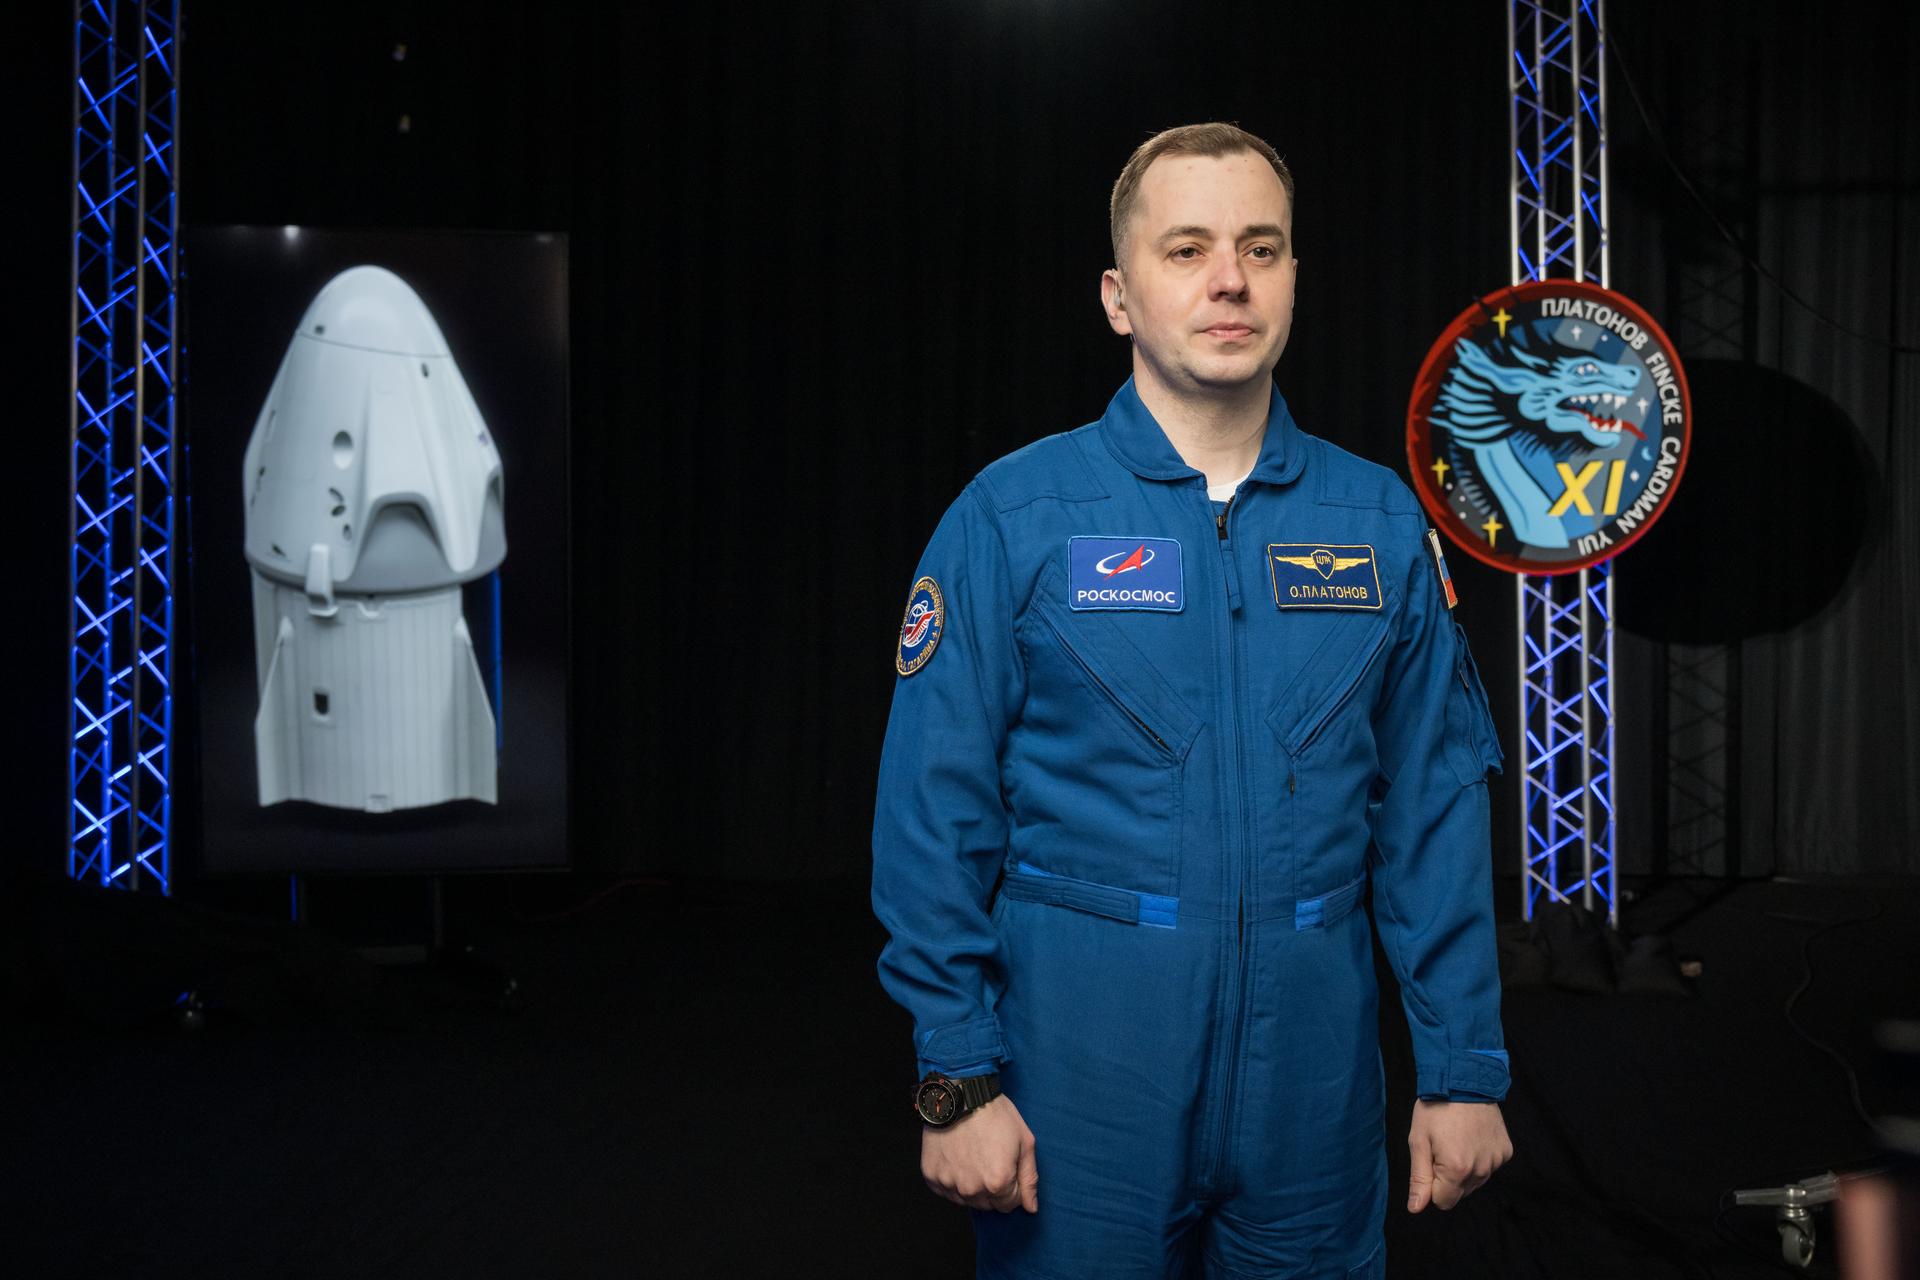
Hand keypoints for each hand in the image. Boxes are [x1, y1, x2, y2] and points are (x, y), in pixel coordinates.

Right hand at [921, 1094, 1038, 1213]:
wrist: (961, 1093)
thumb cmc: (994, 1114)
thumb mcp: (1024, 1142)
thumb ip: (1029, 1178)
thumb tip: (1031, 1208)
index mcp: (998, 1183)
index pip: (1010, 1204)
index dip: (1012, 1186)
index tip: (1006, 1165)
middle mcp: (971, 1189)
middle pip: (988, 1204)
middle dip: (993, 1188)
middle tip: (990, 1158)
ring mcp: (948, 1183)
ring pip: (967, 1199)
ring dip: (972, 1185)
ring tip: (973, 1157)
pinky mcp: (931, 1176)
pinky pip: (946, 1190)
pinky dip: (952, 1179)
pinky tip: (957, 1158)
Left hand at [1407, 1099, 1511, 1211]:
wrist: (1465, 1079)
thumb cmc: (1436, 1109)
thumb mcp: (1418, 1141)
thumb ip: (1419, 1179)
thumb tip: (1416, 1208)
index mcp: (1456, 1170)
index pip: (1443, 1202)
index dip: (1432, 1185)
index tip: (1430, 1160)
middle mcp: (1481, 1170)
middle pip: (1460, 1193)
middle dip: (1448, 1178)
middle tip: (1442, 1147)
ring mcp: (1496, 1161)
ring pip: (1475, 1181)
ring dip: (1465, 1169)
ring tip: (1457, 1139)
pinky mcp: (1506, 1151)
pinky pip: (1489, 1166)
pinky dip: (1480, 1157)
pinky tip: (1472, 1136)